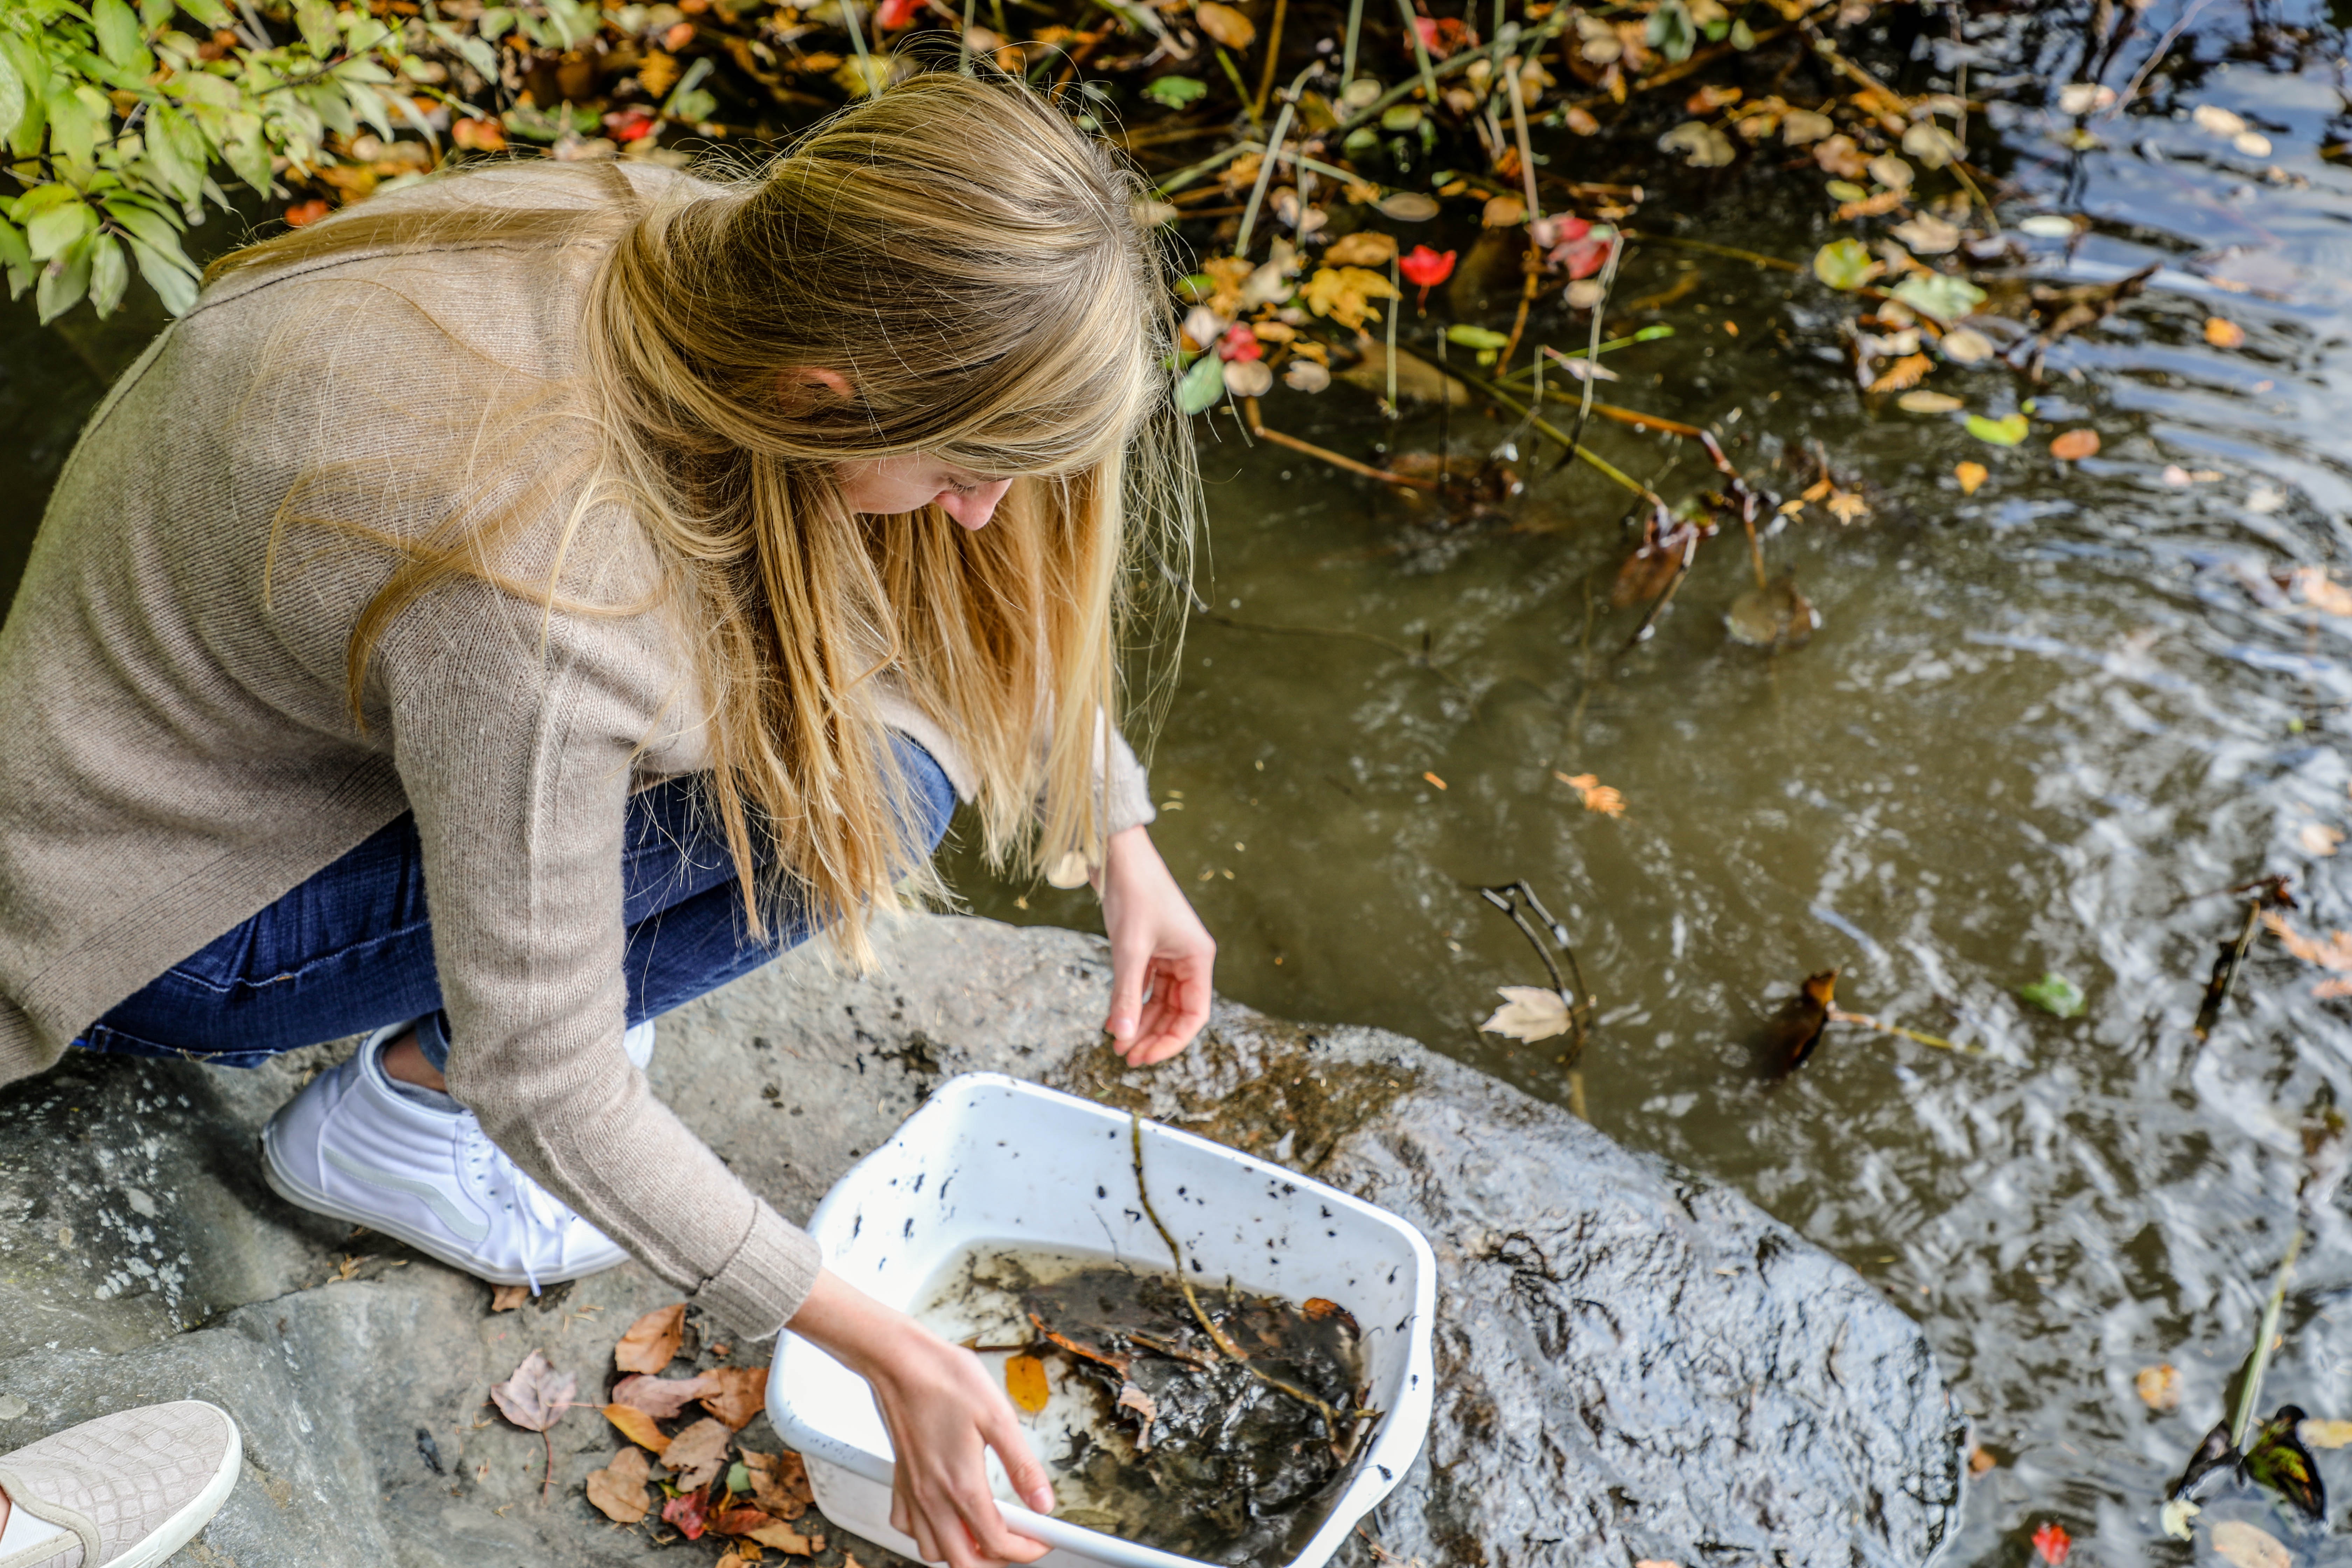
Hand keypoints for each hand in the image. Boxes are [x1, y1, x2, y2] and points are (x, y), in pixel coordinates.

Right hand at [788, 1271, 1052, 1567]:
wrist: (900, 1361)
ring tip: (986, 1529)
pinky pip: (908, 1527)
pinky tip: (946, 1515)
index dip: (1027, 1549)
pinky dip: (929, 1533)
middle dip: (996, 1560)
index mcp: (961, 1484)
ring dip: (962, 1551)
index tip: (1043, 1538)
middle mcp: (933, 1497)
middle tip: (1019, 1540)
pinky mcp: (900, 1481)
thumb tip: (1044, 1500)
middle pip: (964, 1562)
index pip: (996, 1543)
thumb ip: (1022, 1466)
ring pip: (934, 1551)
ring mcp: (913, 1492)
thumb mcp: (998, 1416)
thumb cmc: (945, 1379)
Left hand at [1096, 824, 1215, 1065]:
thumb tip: (1120, 1035)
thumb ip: (1126, 994)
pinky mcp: (1150, 948)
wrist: (1118, 855)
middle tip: (1126, 1056)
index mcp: (1197, 958)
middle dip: (1152, 1035)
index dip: (1172, 1041)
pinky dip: (1130, 1002)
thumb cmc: (1134, 893)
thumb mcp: (1129, 949)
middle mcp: (1188, 958)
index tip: (1146, 1056)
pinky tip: (1112, 1019)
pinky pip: (1145, 985)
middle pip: (1176, 1011)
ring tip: (1117, 1043)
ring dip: (1139, 1022)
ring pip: (1159, 1001)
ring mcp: (1169, 953)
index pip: (1194, 1014)